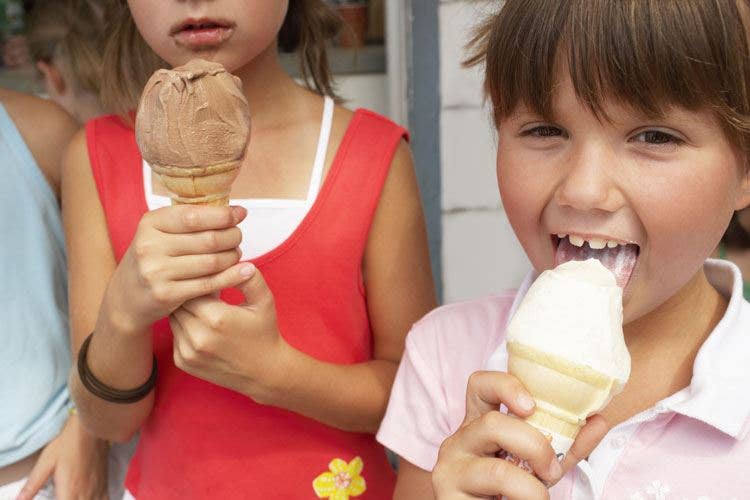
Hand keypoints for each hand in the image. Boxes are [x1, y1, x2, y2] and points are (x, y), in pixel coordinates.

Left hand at [18, 415, 108, 499]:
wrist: (89, 429)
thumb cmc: (69, 442)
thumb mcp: (46, 462)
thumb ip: (33, 484)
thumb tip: (20, 498)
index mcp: (70, 489)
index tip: (56, 498)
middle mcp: (85, 491)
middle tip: (63, 495)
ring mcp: (97, 487)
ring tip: (76, 496)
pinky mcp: (103, 482)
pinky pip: (105, 499)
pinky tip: (91, 498)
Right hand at [105, 205, 253, 332]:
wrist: (126, 297)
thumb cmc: (153, 258)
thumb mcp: (159, 233)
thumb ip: (188, 220)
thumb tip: (234, 211)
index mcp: (150, 224)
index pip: (194, 215)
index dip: (223, 215)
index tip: (240, 213)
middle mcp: (150, 246)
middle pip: (208, 239)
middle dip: (232, 236)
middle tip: (238, 237)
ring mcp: (156, 272)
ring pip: (212, 262)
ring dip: (233, 257)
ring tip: (236, 253)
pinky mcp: (166, 294)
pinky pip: (209, 283)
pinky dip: (232, 276)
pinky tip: (245, 271)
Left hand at [169, 264, 292, 400]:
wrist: (264, 372)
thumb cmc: (265, 333)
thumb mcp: (264, 302)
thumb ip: (250, 278)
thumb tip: (237, 261)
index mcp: (216, 318)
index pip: (193, 287)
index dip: (201, 281)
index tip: (212, 280)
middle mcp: (198, 337)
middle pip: (179, 302)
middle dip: (190, 294)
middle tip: (206, 292)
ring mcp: (188, 352)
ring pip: (173, 318)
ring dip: (185, 310)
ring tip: (204, 308)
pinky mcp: (183, 362)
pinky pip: (174, 335)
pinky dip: (184, 327)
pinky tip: (202, 327)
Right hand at [431, 371, 607, 499]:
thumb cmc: (511, 490)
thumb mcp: (539, 464)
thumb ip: (565, 445)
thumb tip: (599, 421)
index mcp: (479, 423)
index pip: (479, 385)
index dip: (505, 386)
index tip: (531, 406)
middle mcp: (460, 440)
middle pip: (491, 424)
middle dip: (534, 447)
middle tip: (550, 470)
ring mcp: (451, 469)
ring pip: (495, 469)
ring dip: (531, 487)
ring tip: (540, 498)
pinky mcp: (448, 496)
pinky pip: (493, 496)